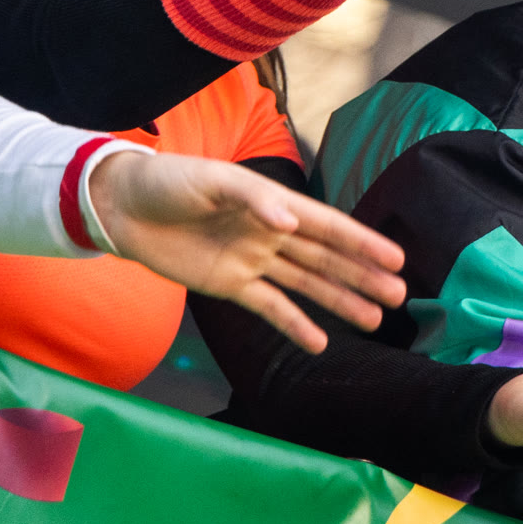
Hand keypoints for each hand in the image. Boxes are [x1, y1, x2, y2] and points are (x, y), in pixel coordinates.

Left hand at [86, 149, 406, 352]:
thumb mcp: (212, 180)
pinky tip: (320, 343)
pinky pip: (269, 308)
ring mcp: (253, 261)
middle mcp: (271, 234)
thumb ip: (254, 200)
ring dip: (340, 301)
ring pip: (306, 284)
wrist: (123, 207)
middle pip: (326, 258)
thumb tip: (289, 221)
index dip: (362, 243)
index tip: (395, 259)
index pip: (328, 227)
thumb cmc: (169, 182)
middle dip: (362, 276)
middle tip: (399, 295)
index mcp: (273, 205)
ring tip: (375, 319)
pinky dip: (294, 325)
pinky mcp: (229, 285)